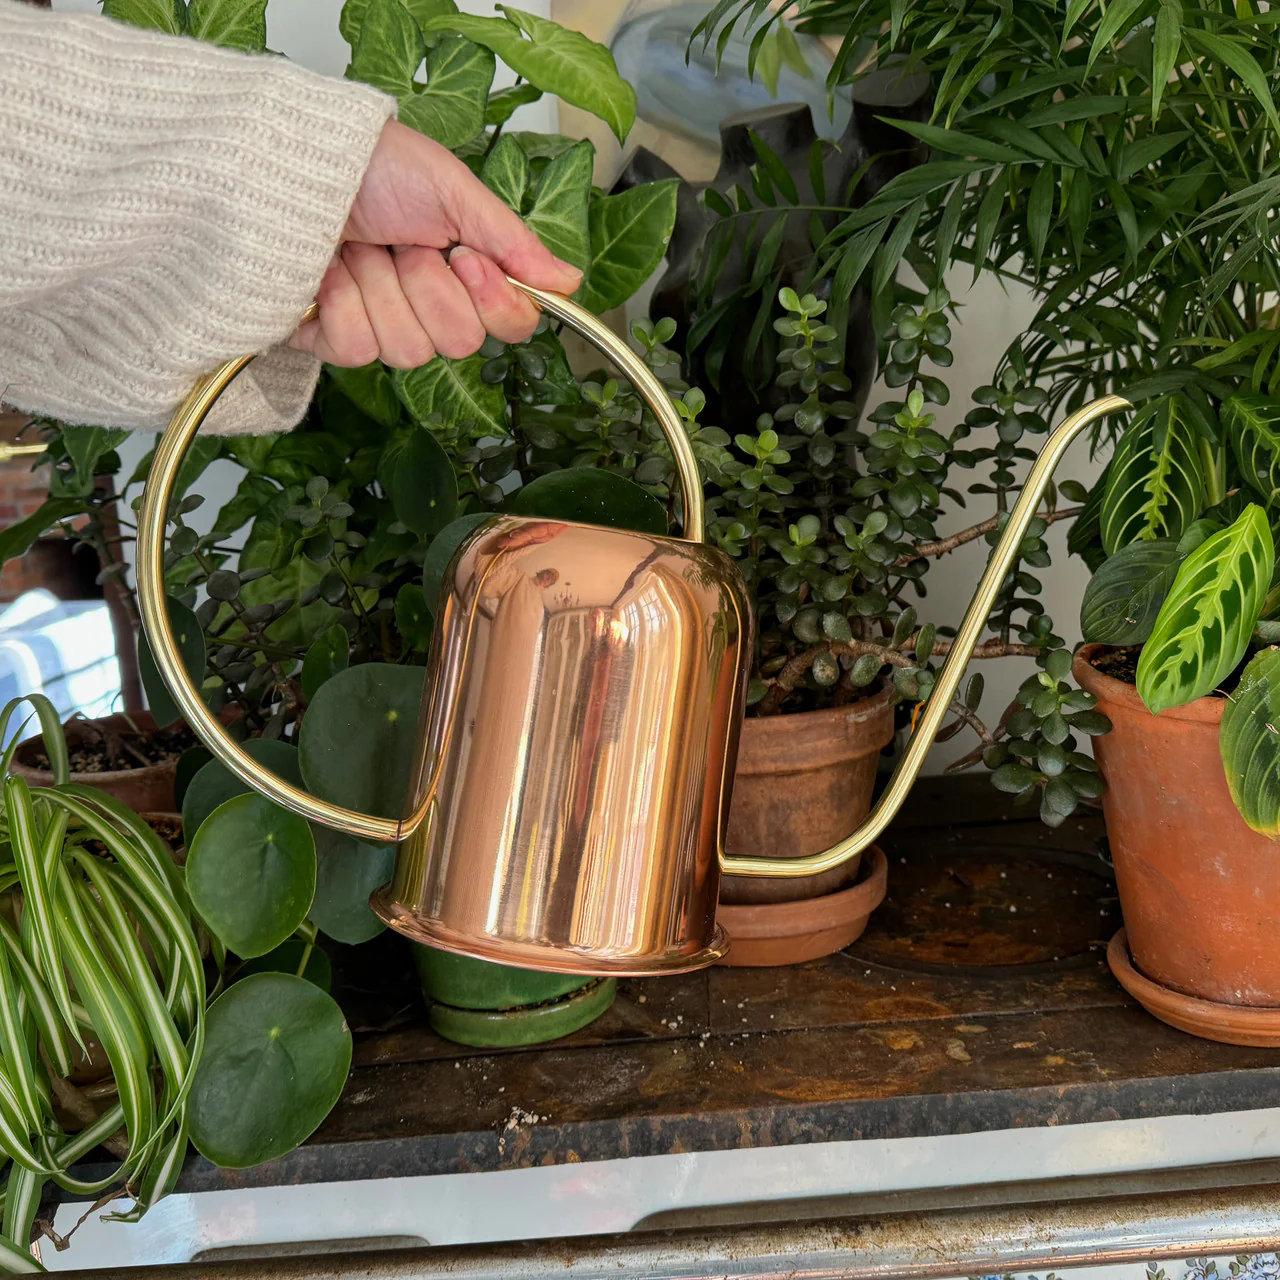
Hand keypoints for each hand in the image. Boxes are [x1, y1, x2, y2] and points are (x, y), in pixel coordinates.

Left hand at [289, 121, 581, 368]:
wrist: (297, 158)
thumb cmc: (373, 164)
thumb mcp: (453, 190)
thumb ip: (512, 241)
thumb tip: (568, 281)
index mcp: (468, 275)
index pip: (511, 326)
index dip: (491, 300)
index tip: (464, 255)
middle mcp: (430, 308)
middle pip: (459, 342)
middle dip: (425, 284)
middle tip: (402, 242)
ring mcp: (384, 327)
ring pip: (407, 350)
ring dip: (380, 287)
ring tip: (361, 247)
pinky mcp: (335, 339)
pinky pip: (356, 351)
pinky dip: (341, 302)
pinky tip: (329, 271)